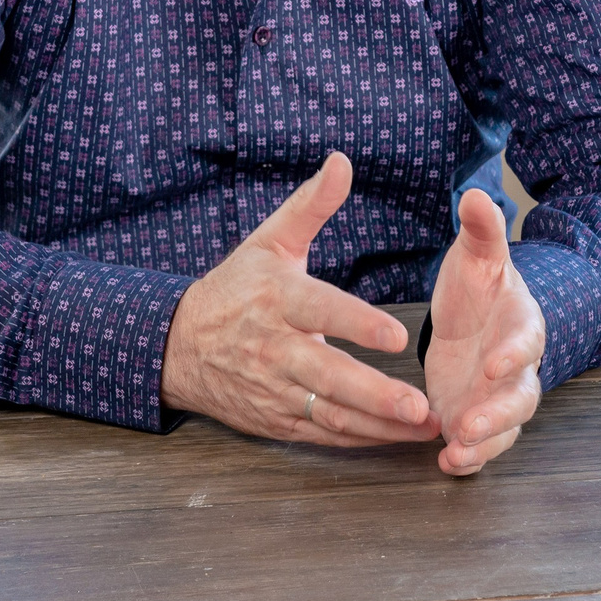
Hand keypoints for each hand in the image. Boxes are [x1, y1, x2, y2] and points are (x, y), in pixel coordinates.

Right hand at [161, 154, 440, 446]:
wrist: (177, 345)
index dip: (357, 324)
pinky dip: (360, 439)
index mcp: (278, 298)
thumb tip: (342, 161)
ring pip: (330, 413)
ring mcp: (274, 389)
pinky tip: (396, 438)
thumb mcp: (269, 241)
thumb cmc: (235, 288)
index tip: (397, 336)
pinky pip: (322, 434)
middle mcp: (275, 348)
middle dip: (375, 394)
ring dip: (378, 426)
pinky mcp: (275, 419)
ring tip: (423, 429)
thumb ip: (311, 205)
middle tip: (418, 405)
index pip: (321, 311)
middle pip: (329, 375)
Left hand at [423, 189, 545, 475]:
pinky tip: (446, 463)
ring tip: (455, 451)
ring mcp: (497, 399)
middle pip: (520, 398)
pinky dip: (469, 459)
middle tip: (467, 424)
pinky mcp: (476, 419)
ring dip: (483, 443)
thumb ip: (480, 231)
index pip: (526, 340)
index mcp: (521, 324)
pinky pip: (481, 446)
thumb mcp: (476, 256)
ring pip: (503, 429)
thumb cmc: (477, 287)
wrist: (474, 320)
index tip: (493, 363)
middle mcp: (515, 368)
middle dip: (496, 414)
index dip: (513, 353)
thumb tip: (476, 195)